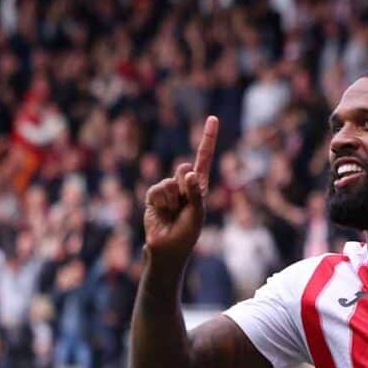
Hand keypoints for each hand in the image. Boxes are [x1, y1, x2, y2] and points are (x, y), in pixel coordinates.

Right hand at [143, 116, 217, 267]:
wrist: (168, 249)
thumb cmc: (187, 233)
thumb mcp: (197, 213)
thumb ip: (195, 192)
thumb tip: (188, 169)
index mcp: (199, 187)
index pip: (203, 159)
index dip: (208, 139)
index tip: (213, 119)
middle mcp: (183, 185)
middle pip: (184, 168)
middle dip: (185, 185)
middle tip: (183, 205)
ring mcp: (168, 190)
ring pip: (170, 182)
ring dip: (173, 200)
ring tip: (173, 213)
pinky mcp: (153, 196)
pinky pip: (158, 190)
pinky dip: (162, 202)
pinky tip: (162, 212)